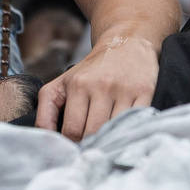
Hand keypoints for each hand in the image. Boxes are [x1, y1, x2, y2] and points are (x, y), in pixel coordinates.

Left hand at [35, 33, 157, 141]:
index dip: (72, 144)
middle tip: (91, 148)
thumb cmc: (91, 71)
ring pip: (114, 130)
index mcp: (77, 85)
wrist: (126, 42)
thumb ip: (46, 111)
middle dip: (90, 145)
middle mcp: (101, 85)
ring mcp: (124, 89)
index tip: (75, 148)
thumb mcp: (61, 84)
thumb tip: (45, 139)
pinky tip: (124, 130)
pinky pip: (136, 121)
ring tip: (107, 140)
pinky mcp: (145, 92)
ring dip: (110, 140)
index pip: (72, 130)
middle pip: (93, 133)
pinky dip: (129, 130)